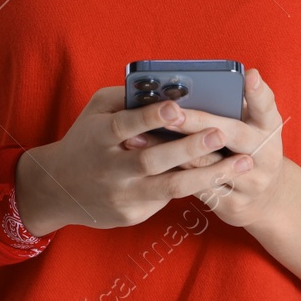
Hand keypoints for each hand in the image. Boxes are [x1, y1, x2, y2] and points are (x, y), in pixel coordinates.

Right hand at [15, 85, 254, 233]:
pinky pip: (168, 199)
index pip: (127, 124)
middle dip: (190, 147)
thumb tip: (163, 85)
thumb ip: (125, 98)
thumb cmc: (84, 139)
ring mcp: (122, 196)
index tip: (176, 106)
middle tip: (222, 132)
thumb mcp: (94, 111)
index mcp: (99, 136)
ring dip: (210, 174)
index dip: (151, 116)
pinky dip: (197, 187)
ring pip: (172, 188)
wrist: (57, 190)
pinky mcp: (133, 215)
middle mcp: (110, 169)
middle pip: (154, 160)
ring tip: (243, 163)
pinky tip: (226, 177)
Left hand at [123, 67, 287, 228]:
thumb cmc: (250, 147)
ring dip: (171, 149)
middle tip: (169, 113)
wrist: (266, 199)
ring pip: (206, 164)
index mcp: (270, 128)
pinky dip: (170, 172)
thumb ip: (238, 102)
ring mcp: (251, 182)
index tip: (248, 75)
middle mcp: (266, 156)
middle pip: (231, 133)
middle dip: (197, 122)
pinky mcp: (233, 205)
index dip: (258, 91)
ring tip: (140, 136)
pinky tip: (146, 161)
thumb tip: (207, 81)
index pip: (266, 105)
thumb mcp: (255, 124)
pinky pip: (195, 187)